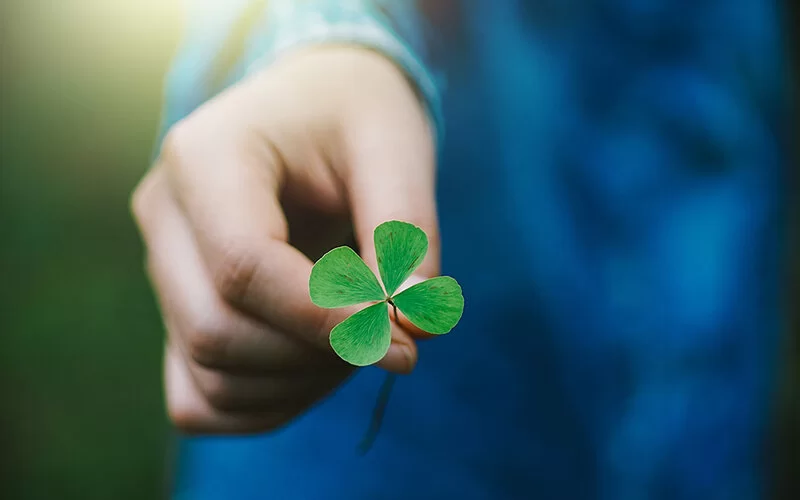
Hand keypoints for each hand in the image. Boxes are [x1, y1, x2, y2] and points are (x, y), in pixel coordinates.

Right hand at [131, 47, 439, 433]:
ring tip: (362, 335)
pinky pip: (200, 398)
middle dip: (318, 355)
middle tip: (393, 333)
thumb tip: (414, 330)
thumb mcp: (395, 151)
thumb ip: (405, 236)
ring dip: (301, 382)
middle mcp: (164, 214)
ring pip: (210, 376)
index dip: (327, 319)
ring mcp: (162, 268)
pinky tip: (323, 363)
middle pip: (217, 332)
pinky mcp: (176, 310)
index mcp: (205, 156)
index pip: (244, 267)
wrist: (315, 106)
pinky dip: (268, 403)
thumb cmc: (356, 117)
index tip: (403, 342)